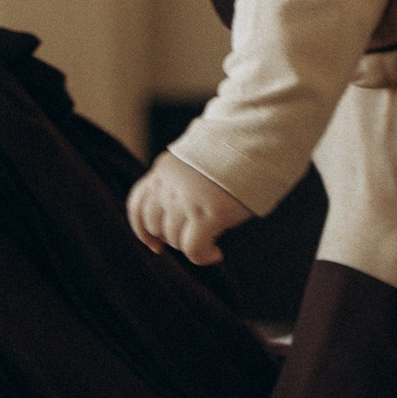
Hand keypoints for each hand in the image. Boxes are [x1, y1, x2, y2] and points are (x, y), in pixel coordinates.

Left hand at [128, 150, 253, 265]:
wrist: (259, 140)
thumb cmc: (235, 156)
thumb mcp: (196, 166)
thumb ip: (181, 186)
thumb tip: (177, 225)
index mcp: (164, 169)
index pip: (138, 204)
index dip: (142, 230)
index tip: (155, 245)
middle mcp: (170, 184)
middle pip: (155, 224)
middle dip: (171, 238)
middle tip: (194, 240)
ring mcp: (188, 198)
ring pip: (173, 238)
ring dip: (189, 247)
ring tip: (210, 244)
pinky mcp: (209, 212)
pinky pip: (194, 248)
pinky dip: (202, 257)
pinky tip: (216, 255)